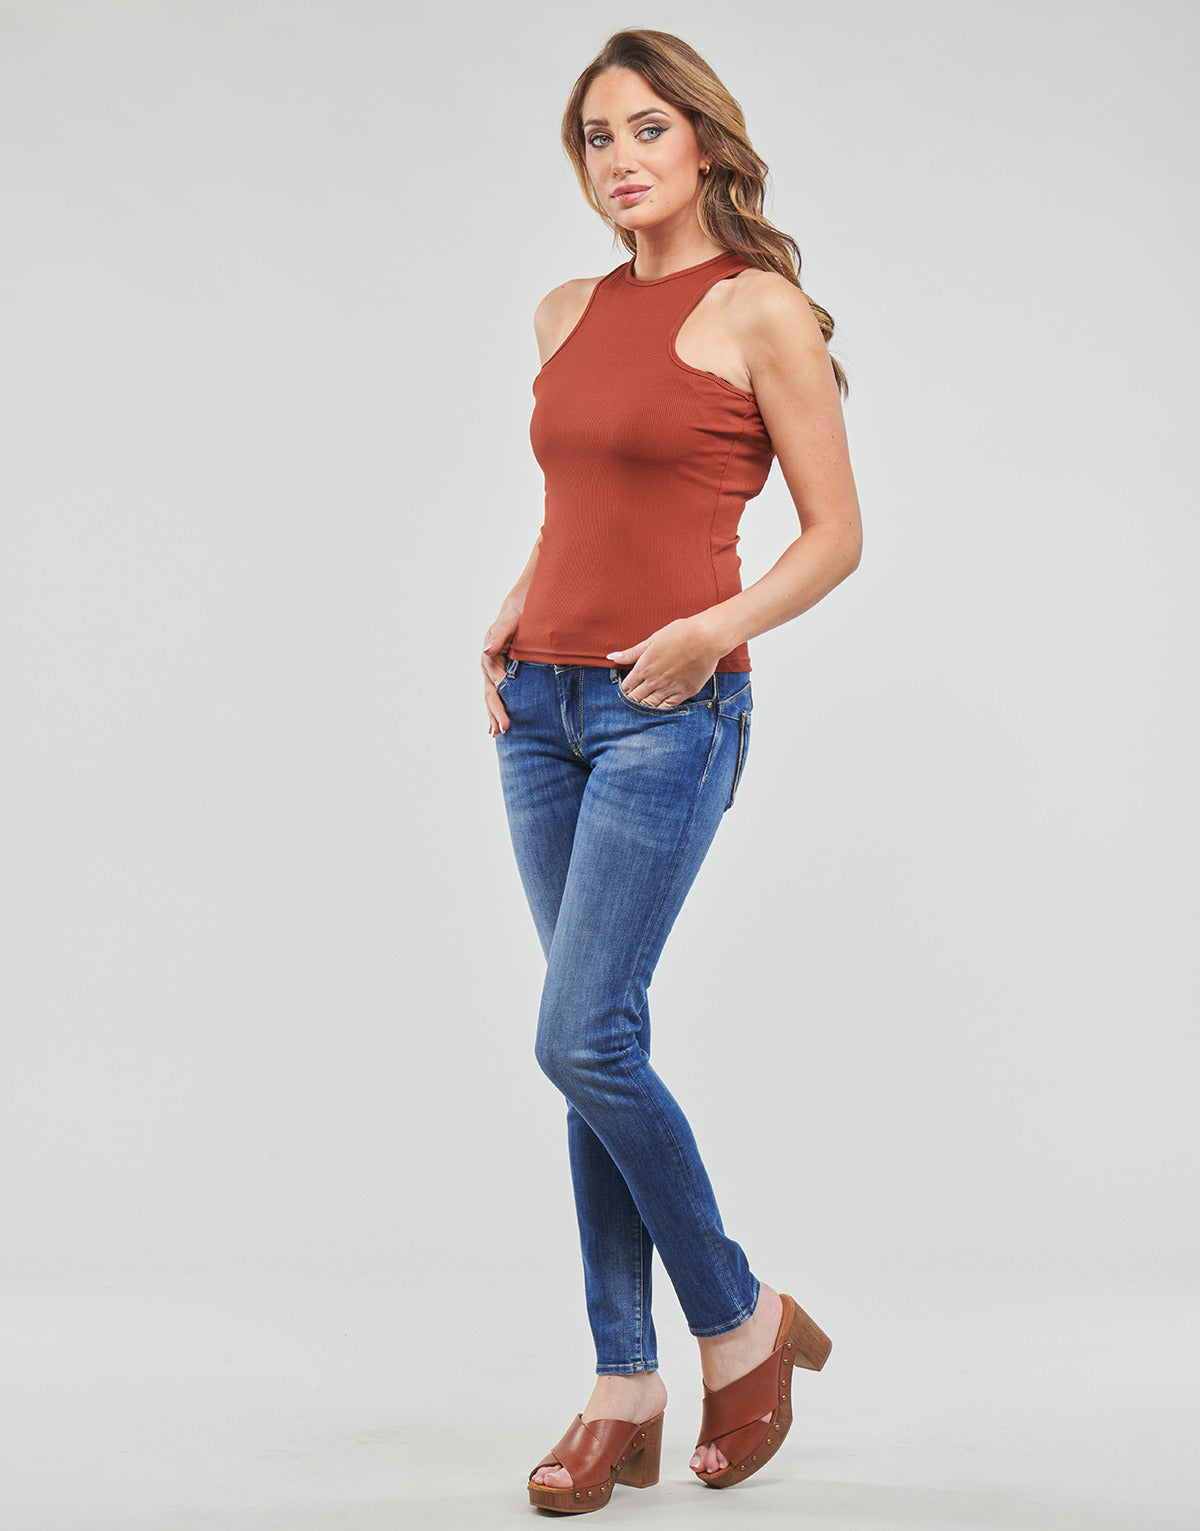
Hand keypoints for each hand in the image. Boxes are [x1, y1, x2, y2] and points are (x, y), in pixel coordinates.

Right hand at [482, 607, 520, 734]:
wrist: (522, 610)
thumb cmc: (518, 614)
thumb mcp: (511, 620)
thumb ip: (500, 633)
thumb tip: (486, 650)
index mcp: (490, 654)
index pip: (494, 681)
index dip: (500, 700)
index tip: (506, 716)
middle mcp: (489, 665)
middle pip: (490, 693)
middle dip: (496, 712)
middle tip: (503, 729)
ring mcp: (495, 670)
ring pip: (492, 696)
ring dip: (494, 715)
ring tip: (496, 733)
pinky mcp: (503, 673)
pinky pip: (500, 693)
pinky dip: (498, 709)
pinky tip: (498, 724)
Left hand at [606, 615, 726, 707]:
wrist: (707, 637)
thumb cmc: (680, 633)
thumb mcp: (652, 639)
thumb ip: (631, 652)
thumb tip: (611, 657)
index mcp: (644, 667)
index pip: (627, 686)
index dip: (625, 688)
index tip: (627, 687)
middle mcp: (655, 680)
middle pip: (636, 698)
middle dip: (633, 698)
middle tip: (634, 696)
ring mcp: (670, 688)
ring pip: (650, 704)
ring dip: (645, 704)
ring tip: (645, 700)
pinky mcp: (685, 692)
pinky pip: (668, 706)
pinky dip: (661, 707)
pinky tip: (659, 704)